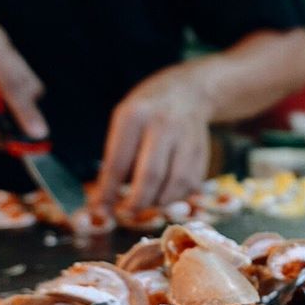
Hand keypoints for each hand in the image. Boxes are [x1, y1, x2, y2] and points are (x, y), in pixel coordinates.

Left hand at [93, 66, 211, 211]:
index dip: (109, 191)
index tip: (101, 209)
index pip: (118, 162)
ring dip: (159, 202)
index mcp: (135, 115)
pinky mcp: (202, 152)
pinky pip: (189, 185)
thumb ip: (117, 157)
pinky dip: (176, 196)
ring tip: (148, 202)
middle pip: (150, 176)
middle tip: (128, 213)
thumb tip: (106, 201)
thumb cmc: (147, 113)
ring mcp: (187, 139)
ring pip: (174, 185)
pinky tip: (166, 192)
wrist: (189, 92)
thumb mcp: (125, 121)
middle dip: (138, 202)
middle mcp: (163, 125)